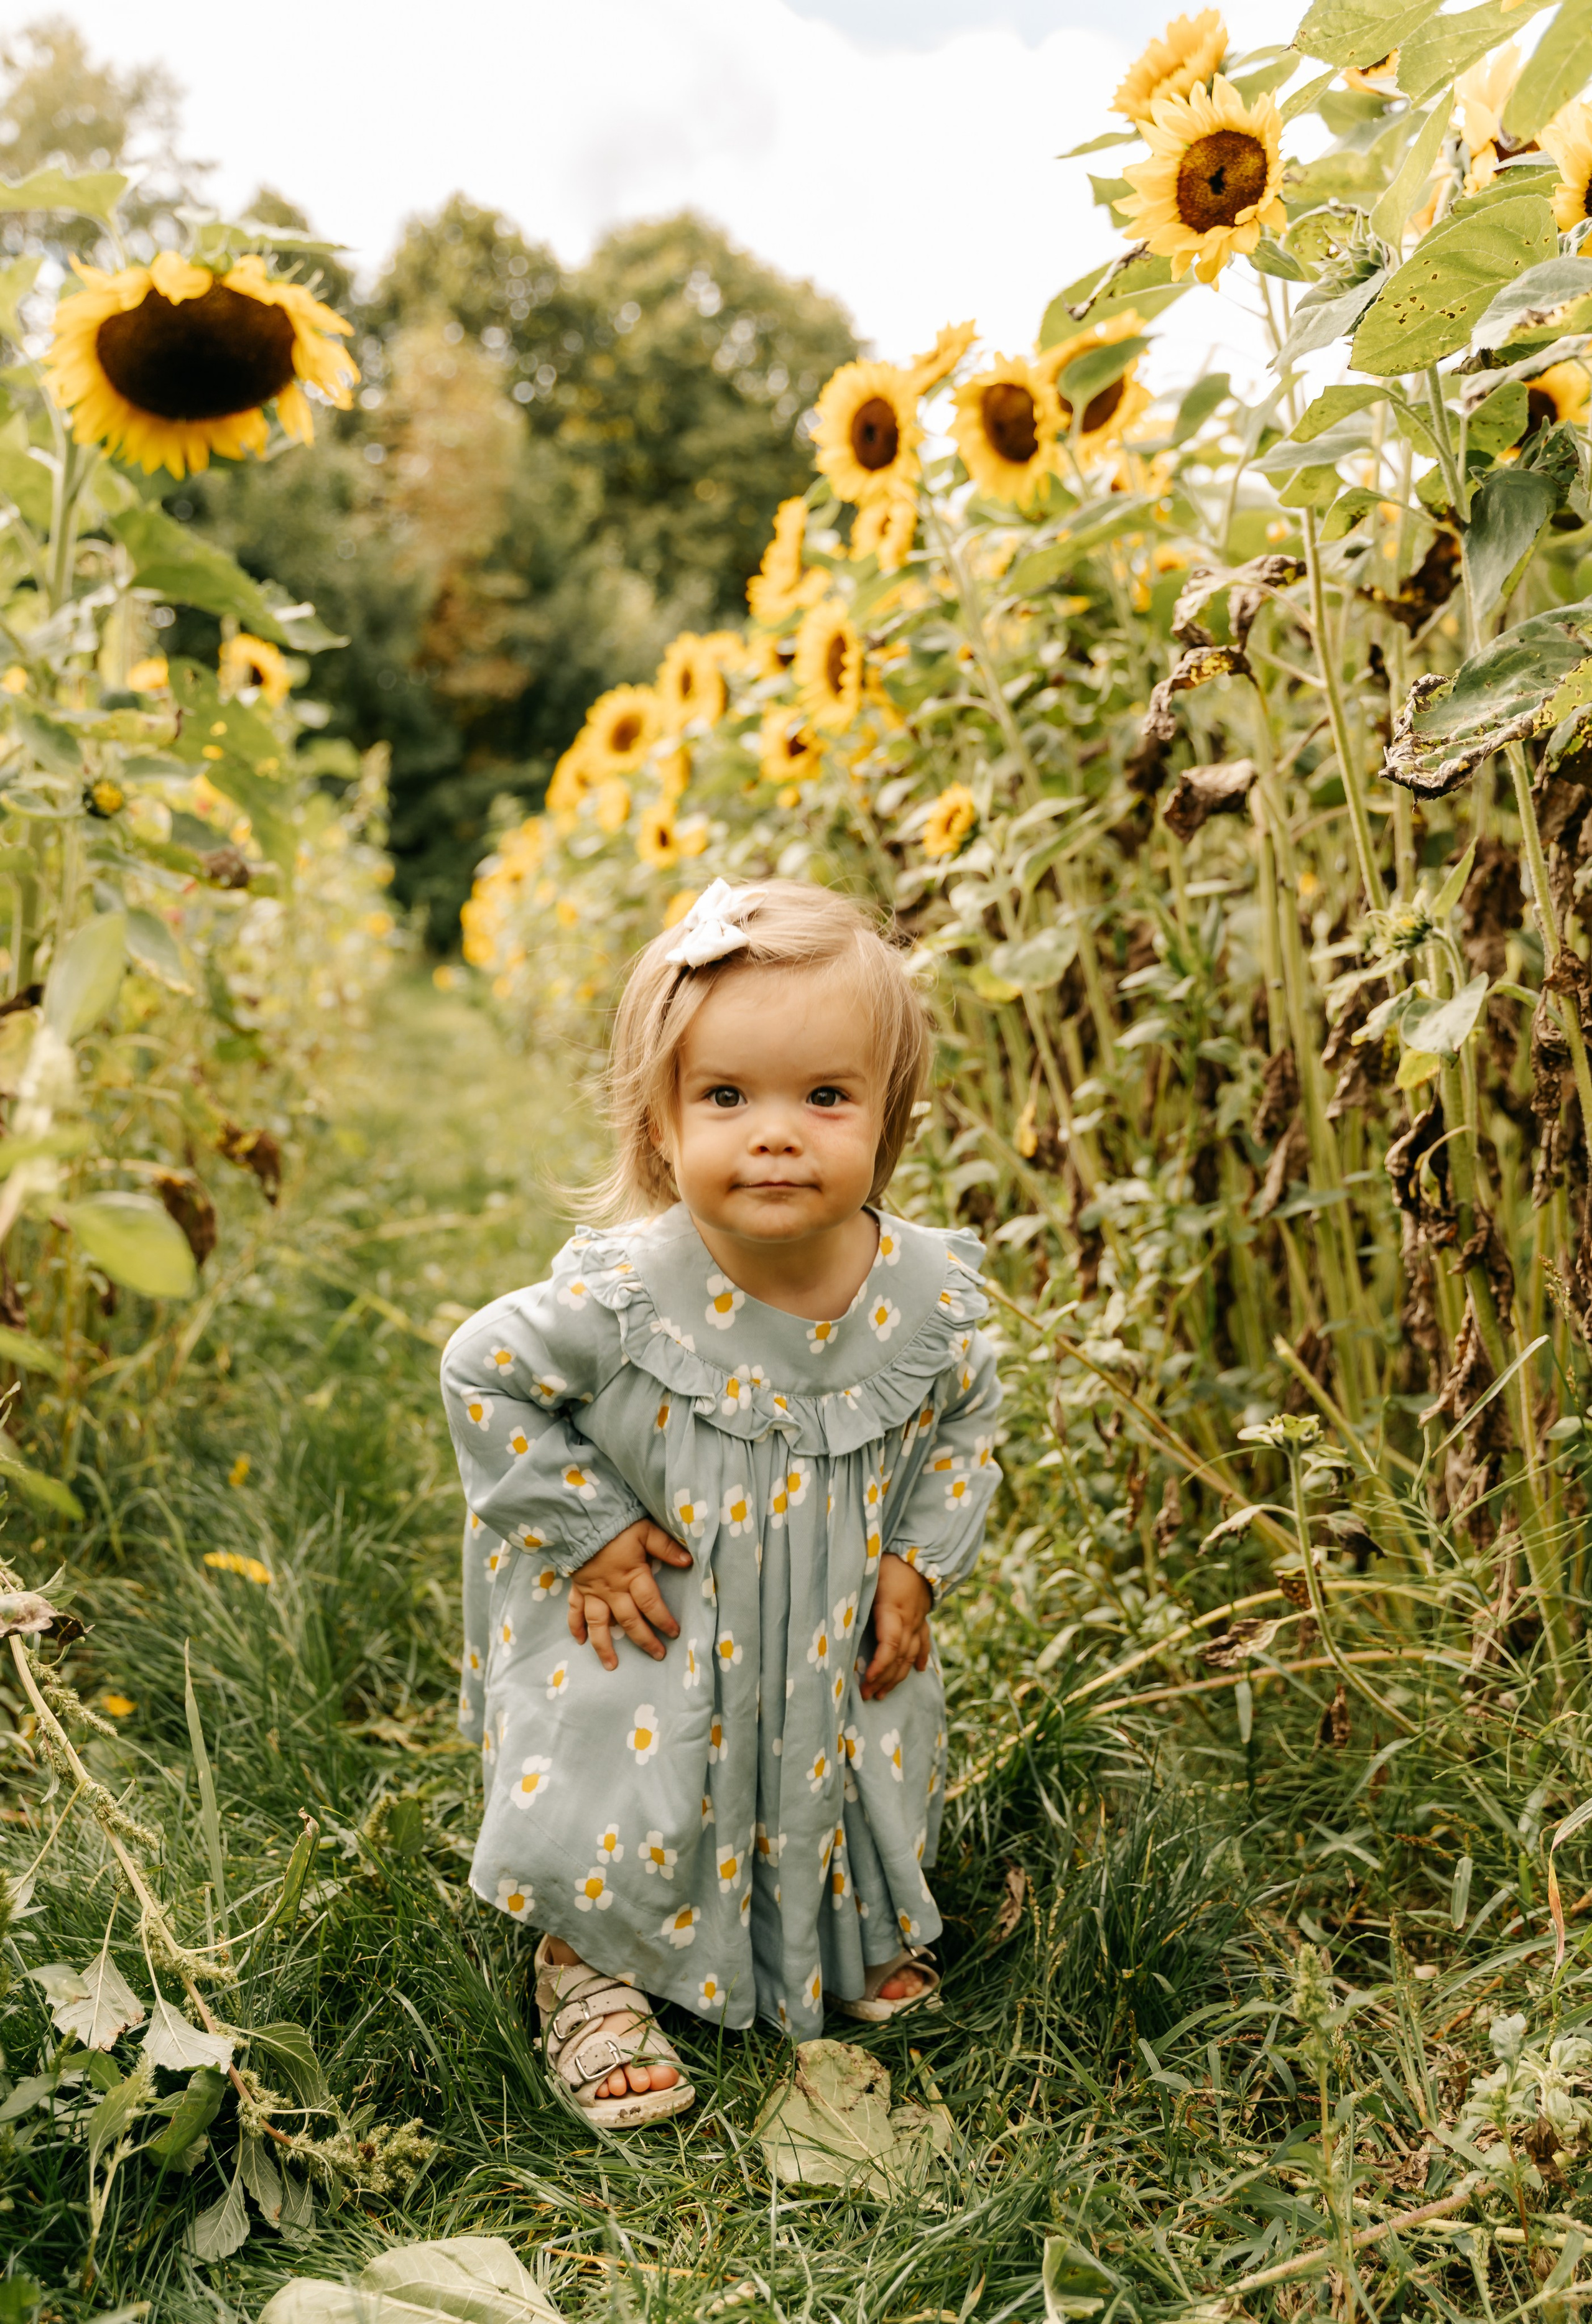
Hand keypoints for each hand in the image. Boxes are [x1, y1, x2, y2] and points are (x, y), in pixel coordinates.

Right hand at [568, 1519, 691, 1669]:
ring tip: (612, 1665)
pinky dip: (576, 1627)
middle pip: (629, 1620)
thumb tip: (689, 1561)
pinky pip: (574, 1611)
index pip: (651, 1603)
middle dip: (644, 1640)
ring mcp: (592, 1591)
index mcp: (631, 1575)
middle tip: (657, 1655)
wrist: (580, 1518)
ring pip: (599, 1624)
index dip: (664, 1620)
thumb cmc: (616, 1524)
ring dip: (605, 1646)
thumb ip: (666, 1547)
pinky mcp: (577, 1587)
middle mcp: (612, 1589)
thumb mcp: (645, 1530)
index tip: (674, 1633)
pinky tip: (580, 1641)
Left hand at [860, 1552, 931, 1700]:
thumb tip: (831, 1616)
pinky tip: (918, 1671)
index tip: (865, 1679)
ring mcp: (918, 1620)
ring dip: (897, 1676)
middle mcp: (909, 1620)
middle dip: (883, 1679)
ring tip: (882, 1693)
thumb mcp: (865, 1575)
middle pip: (899, 1657)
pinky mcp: (922, 1616)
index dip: (879, 1665)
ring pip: (911, 1655)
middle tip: (867, 1695)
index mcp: (892, 1609)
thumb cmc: (885, 1561)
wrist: (917, 1549)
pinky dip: (920, 1657)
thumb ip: (853, 1595)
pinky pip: (923, 1641)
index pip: (890, 1645)